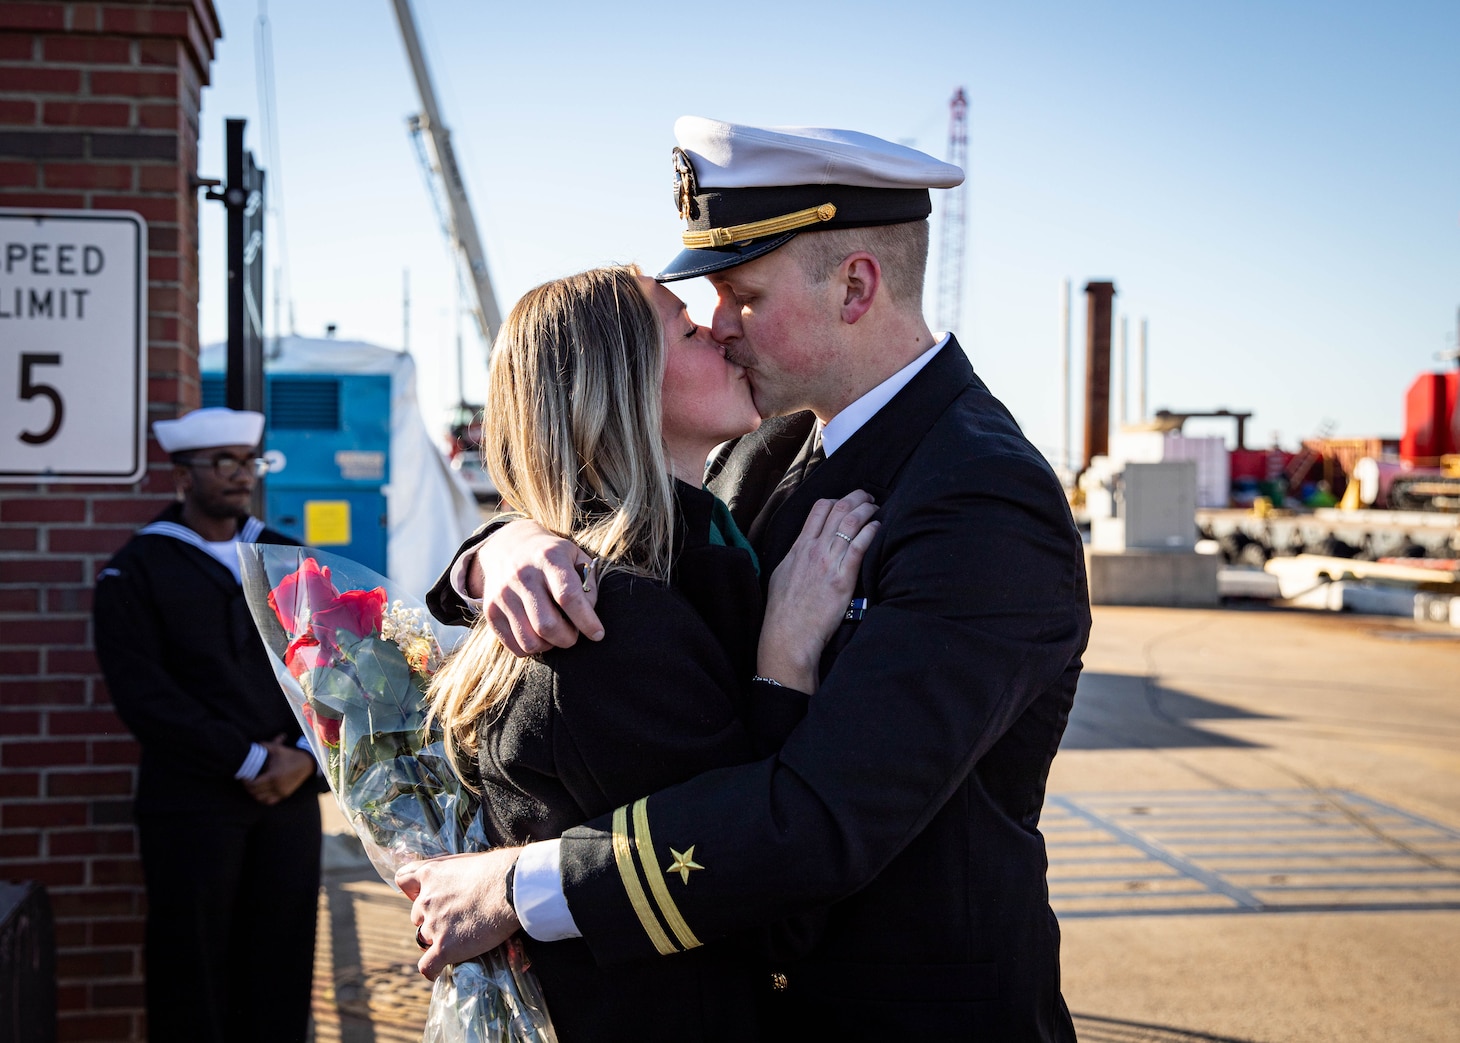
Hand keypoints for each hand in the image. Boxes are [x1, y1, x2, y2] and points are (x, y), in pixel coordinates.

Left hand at [243, 734, 315, 804]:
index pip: (253, 785)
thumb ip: (264, 746)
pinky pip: (269, 801)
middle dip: (248, 788)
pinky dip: (263, 799)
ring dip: (255, 794)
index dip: (246, 782)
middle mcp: (276, 786)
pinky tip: (261, 792)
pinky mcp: (284, 794)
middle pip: (255, 793)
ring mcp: (281, 791)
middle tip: (246, 782)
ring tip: (252, 787)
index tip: (244, 777)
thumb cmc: (290, 755)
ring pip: (261, 799)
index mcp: (273, 776)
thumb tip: (253, 744)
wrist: (306, 763)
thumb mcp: (277, 749)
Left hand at [396, 848, 522, 979]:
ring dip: (438, 939)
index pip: (403, 881)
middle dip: (432, 919)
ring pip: (425, 938)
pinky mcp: (444, 947)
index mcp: (430, 874)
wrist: (511, 888)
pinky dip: (431, 969)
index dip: (414, 891)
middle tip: (455, 920)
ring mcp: (434, 925)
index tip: (426, 895)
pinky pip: (427, 966)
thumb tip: (460, 880)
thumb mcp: (469, 859)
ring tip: (460, 940)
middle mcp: (426, 900)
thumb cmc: (499, 869)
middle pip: (418, 916)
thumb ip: (454, 870)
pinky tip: (438, 970)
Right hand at [475, 519, 603, 655]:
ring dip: (549, 646)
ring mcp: (503, 593)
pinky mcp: (490, 610)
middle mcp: (523, 575)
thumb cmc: (552, 556)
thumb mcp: (576, 557)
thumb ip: (588, 583)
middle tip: (574, 634)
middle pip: (547, 625)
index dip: (586, 621)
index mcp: (549, 558)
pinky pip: (513, 645)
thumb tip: (588, 615)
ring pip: (529, 640)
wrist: (508, 545)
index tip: (598, 634)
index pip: (568, 597)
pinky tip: (538, 636)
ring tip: (556, 635)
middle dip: (568, 638)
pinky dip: (531, 649)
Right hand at [758, 491, 878, 692]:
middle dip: (857, 498)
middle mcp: (814, 550)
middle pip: (838, 509)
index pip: (819, 510)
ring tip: (876, 509)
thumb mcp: (782, 575)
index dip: (837, 500)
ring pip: (850, 523)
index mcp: (799, 547)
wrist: (788, 634)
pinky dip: (870, 532)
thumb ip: (795, 558)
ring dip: (867, 510)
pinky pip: (858, 547)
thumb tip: (802, 550)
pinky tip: (878, 527)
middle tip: (868, 498)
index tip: (848, 501)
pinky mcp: (842, 579)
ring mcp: (828, 563)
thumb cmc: (784, 610)